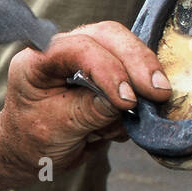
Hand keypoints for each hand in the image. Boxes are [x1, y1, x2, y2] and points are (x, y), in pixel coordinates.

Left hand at [0, 21, 171, 173]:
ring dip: (141, 79)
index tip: (126, 100)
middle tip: (159, 91)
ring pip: (125, 49)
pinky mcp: (106, 72)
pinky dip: (140, 95)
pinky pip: (133, 73)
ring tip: (144, 111)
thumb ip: (89, 111)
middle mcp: (63, 50)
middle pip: (108, 36)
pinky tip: (132, 121)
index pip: (77, 48)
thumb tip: (127, 100)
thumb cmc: (33, 140)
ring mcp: (87, 57)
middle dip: (137, 62)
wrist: (32, 154)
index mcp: (39, 59)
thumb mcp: (57, 129)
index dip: (106, 69)